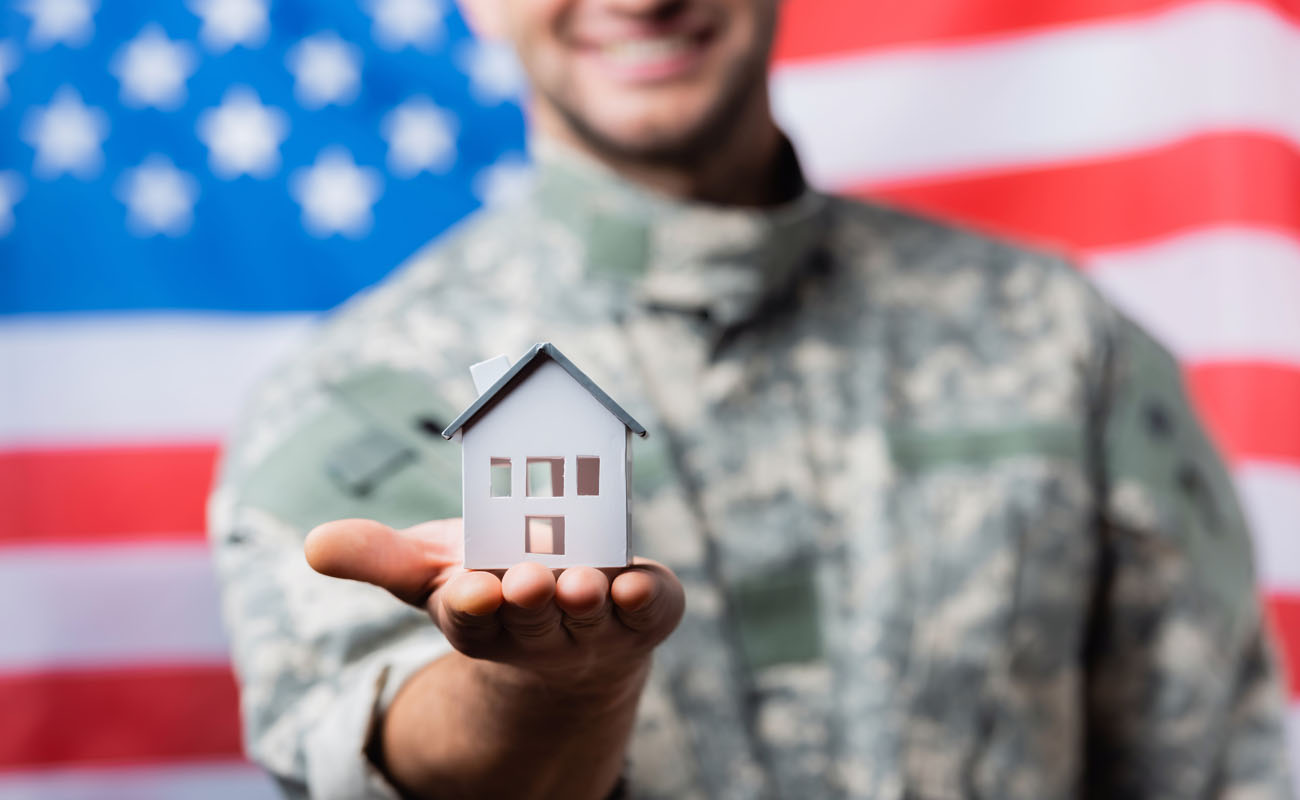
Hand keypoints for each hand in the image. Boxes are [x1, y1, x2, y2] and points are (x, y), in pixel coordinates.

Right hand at [303, 517, 684, 689]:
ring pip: (588, 616)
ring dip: (584, 599)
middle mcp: (538, 631)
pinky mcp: (644, 614)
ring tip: (580, 582)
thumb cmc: (492, 584)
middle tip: (526, 579)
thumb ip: (378, 556)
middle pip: (530, 622)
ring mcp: (594, 626)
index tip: (470, 589)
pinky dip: (643, 599)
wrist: (570, 621)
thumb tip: (313, 545)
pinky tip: (635, 584)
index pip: (471, 620)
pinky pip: (649, 610)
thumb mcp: (431, 568)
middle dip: (528, 602)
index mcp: (481, 618)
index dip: (472, 606)